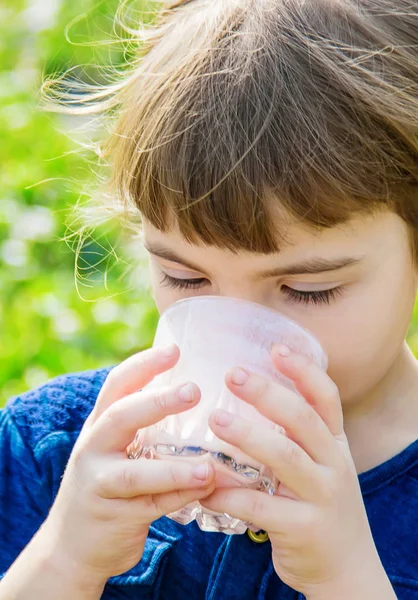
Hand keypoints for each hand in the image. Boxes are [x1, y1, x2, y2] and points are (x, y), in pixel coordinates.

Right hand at [41, 345, 215, 585]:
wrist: (73, 546)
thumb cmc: (109, 486)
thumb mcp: (116, 449)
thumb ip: (144, 427)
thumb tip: (196, 393)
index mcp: (100, 425)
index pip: (117, 384)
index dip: (144, 364)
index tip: (175, 349)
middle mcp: (95, 448)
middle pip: (121, 416)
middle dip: (157, 401)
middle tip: (193, 390)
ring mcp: (100, 484)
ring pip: (136, 473)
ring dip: (175, 469)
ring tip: (209, 466)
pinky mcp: (113, 518)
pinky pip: (153, 506)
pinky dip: (182, 498)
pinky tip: (208, 490)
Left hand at [200, 344, 381, 597]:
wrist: (345, 568)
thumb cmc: (319, 504)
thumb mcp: (321, 465)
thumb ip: (296, 436)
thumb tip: (251, 394)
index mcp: (335, 444)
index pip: (326, 398)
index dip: (304, 371)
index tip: (276, 348)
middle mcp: (334, 464)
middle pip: (303, 419)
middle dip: (268, 393)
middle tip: (233, 374)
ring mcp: (321, 497)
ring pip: (284, 458)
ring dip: (247, 436)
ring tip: (215, 419)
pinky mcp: (303, 529)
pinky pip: (260, 508)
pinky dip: (229, 495)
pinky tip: (204, 487)